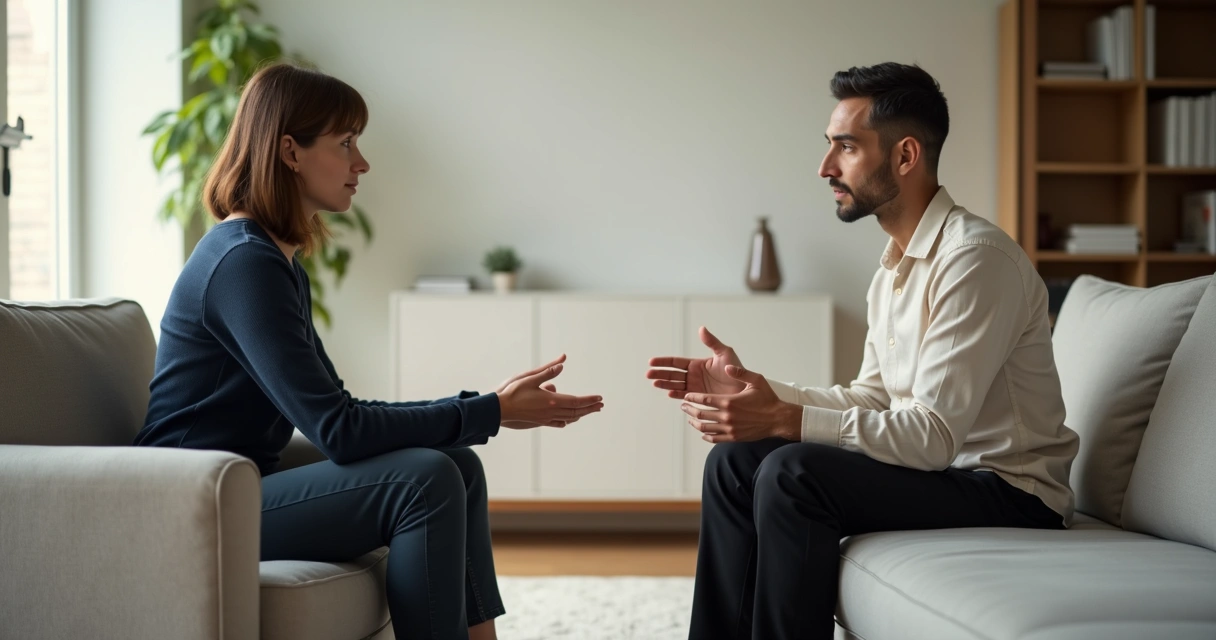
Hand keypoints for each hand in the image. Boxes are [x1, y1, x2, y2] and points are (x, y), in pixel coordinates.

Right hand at [497, 355, 603, 428]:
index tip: (600, 398)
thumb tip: (562, 364)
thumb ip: (547, 372)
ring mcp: (546, 418)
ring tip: (590, 411)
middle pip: (576, 411)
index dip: (589, 400)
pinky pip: (559, 422)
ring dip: (581, 414)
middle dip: (590, 408)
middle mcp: (551, 411)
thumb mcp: (530, 378)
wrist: (500, 410)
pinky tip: (570, 420)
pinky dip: (568, 420)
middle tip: (601, 405)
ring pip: (569, 417)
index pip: (576, 401)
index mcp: (551, 400)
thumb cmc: (513, 392)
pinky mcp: (540, 421)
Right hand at [646, 326, 745, 398]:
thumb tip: (701, 328)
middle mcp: (693, 376)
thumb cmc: (736, 370)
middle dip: (659, 373)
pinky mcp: (699, 398)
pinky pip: (684, 396)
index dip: (664, 362)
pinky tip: (669, 393)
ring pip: (675, 385)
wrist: (745, 389)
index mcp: (697, 364)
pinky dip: (676, 395)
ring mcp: (695, 387)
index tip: (652, 362)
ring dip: (664, 384)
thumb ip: (712, 342)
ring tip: (654, 383)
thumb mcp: (725, 353)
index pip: (676, 362)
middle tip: (648, 374)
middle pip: (672, 374)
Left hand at [680, 364, 800, 442]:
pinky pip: (714, 438)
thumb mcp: (756, 381)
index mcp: (729, 401)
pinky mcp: (733, 437)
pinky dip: (705, 435)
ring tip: (690, 419)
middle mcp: (727, 416)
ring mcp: (729, 428)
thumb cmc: (768, 399)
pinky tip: (703, 432)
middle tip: (684, 406)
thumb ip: (740, 372)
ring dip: (694, 423)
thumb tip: (727, 367)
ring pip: (704, 428)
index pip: (703, 399)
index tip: (686, 396)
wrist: (778, 419)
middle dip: (689, 409)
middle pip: (700, 414)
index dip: (692, 397)